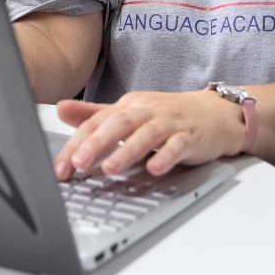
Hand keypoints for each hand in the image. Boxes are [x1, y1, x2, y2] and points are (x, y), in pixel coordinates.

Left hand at [51, 90, 246, 179]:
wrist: (213, 112)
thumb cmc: (167, 115)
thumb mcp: (129, 112)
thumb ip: (95, 114)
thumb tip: (61, 109)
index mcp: (128, 106)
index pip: (96, 123)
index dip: (76, 144)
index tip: (61, 167)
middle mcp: (146, 111)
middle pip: (118, 123)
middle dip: (97, 143)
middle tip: (79, 163)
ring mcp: (169, 122)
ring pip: (146, 134)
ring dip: (127, 150)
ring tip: (110, 168)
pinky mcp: (191, 136)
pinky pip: (177, 145)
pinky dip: (166, 156)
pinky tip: (155, 169)